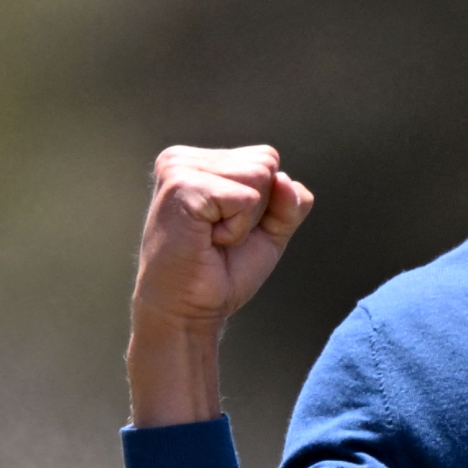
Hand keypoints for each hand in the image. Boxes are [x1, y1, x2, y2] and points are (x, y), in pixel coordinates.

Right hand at [127, 145, 313, 425]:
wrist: (188, 311)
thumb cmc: (221, 271)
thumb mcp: (268, 230)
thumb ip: (289, 201)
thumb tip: (284, 179)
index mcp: (198, 161)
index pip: (265, 157)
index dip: (265, 202)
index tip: (227, 228)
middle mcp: (182, 158)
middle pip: (265, 162)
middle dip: (257, 209)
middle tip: (219, 236)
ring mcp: (179, 169)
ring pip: (259, 176)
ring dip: (245, 220)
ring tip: (211, 238)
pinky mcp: (182, 187)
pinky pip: (247, 198)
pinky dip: (237, 229)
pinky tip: (207, 241)